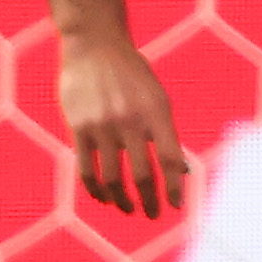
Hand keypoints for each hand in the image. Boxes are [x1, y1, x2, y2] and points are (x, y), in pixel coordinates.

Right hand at [58, 30, 187, 220]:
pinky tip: (103, 197)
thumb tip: (182, 170)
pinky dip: (95, 188)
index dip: (176, 186)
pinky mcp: (78, 128)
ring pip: (113, 176)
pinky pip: (86, 168)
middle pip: (143, 173)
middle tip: (154, 214)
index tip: (178, 206)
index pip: (172, 159)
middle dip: (150, 199)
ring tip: (129, 209)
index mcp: (158, 112)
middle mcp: (132, 121)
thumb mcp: (158, 97)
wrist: (95, 47)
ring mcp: (103, 125)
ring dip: (121, 199)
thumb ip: (167, 133)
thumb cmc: (133, 75)